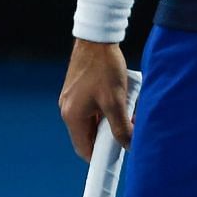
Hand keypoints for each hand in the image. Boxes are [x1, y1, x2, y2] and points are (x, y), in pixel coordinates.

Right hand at [58, 39, 133, 161]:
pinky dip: (106, 109)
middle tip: (127, 130)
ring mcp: (71, 99)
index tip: (118, 157)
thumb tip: (129, 145)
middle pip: (89, 135)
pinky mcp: (77, 90)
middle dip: (109, 136)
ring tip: (126, 110)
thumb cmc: (103, 68)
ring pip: (93, 121)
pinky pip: (92, 108)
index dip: (101, 157)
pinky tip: (120, 98)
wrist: (96, 39)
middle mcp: (67, 109)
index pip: (85, 149)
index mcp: (73, 116)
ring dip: (110, 121)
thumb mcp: (115, 101)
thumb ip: (121, 127)